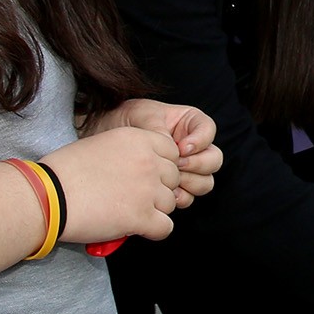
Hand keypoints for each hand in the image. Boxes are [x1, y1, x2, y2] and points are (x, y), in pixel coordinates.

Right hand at [42, 124, 191, 243]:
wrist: (47, 196)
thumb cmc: (63, 172)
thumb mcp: (100, 145)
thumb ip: (127, 152)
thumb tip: (140, 166)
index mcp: (137, 139)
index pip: (172, 152)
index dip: (160, 166)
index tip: (143, 175)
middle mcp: (148, 161)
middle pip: (174, 178)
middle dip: (158, 189)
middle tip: (133, 197)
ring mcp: (147, 189)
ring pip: (171, 203)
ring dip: (154, 211)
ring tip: (127, 212)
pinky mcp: (142, 217)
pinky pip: (166, 228)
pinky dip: (153, 231)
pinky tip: (134, 228)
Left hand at [85, 99, 223, 196]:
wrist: (100, 142)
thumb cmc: (121, 121)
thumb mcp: (140, 115)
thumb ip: (159, 129)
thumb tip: (174, 149)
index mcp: (187, 124)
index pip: (208, 130)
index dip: (200, 140)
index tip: (181, 148)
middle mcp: (191, 148)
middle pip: (213, 159)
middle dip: (198, 165)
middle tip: (176, 166)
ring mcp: (184, 170)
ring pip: (205, 182)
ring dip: (191, 183)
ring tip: (169, 181)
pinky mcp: (172, 188)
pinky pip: (188, 197)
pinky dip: (180, 198)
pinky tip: (163, 194)